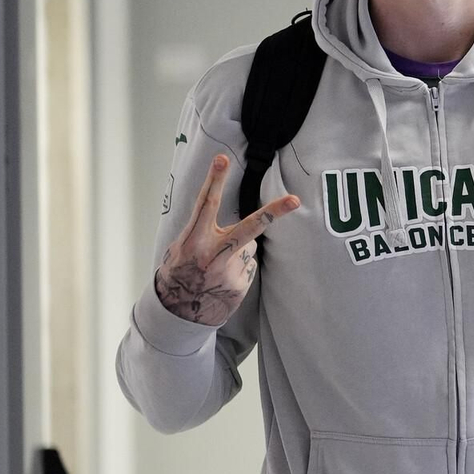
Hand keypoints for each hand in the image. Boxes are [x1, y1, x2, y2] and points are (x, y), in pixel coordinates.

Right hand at [154, 153, 299, 324]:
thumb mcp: (180, 249)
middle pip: (249, 227)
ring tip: (216, 267)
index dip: (214, 180)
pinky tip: (222, 280)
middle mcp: (212, 254)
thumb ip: (202, 233)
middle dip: (274, 211)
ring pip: (248, 246)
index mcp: (193, 240)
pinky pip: (247, 266)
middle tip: (295, 200)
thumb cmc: (179, 273)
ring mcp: (229, 271)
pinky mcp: (240, 285)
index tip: (223, 159)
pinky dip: (237, 269)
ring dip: (236, 252)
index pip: (205, 204)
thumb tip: (230, 222)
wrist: (177, 314)